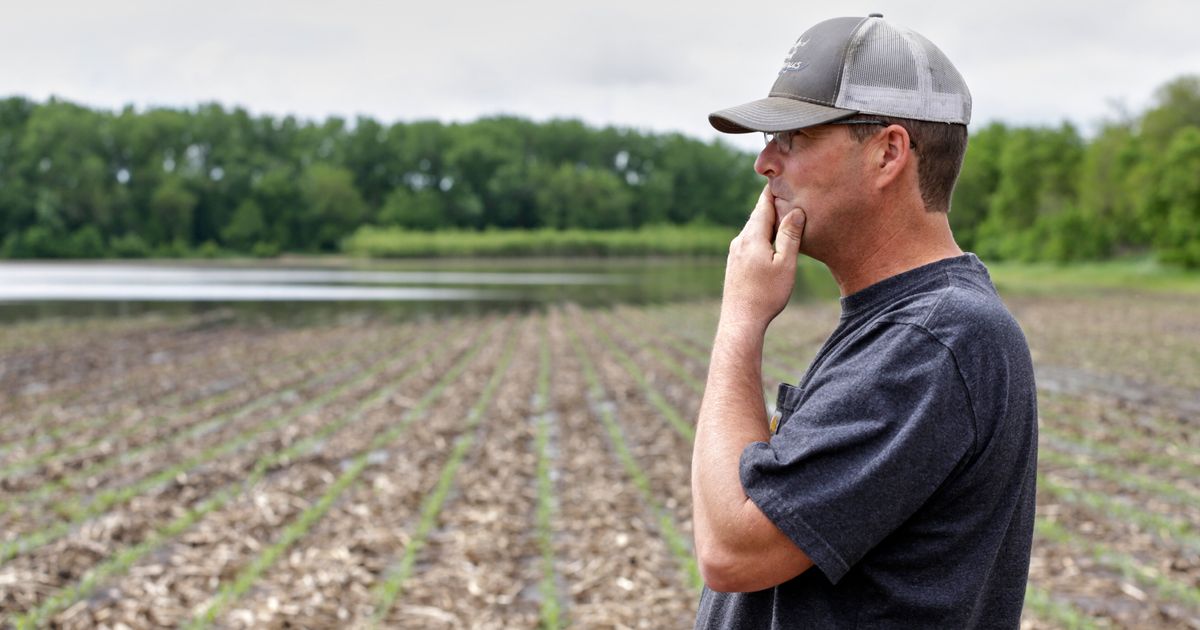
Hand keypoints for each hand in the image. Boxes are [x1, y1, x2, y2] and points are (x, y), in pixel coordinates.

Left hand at [720, 185, 805, 331]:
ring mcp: (734, 252)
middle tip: (785, 188)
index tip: (781, 176)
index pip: (763, 206)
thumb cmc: (766, 294)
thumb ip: (790, 236)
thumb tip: (795, 210)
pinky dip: (761, 234)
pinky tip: (769, 240)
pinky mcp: (734, 264)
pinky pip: (749, 241)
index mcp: (752, 237)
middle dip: (772, 203)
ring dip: (767, 220)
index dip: (773, 191)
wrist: (740, 320)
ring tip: (781, 211)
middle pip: (757, 215)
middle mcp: (740, 241)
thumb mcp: (785, 264)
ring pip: (753, 229)